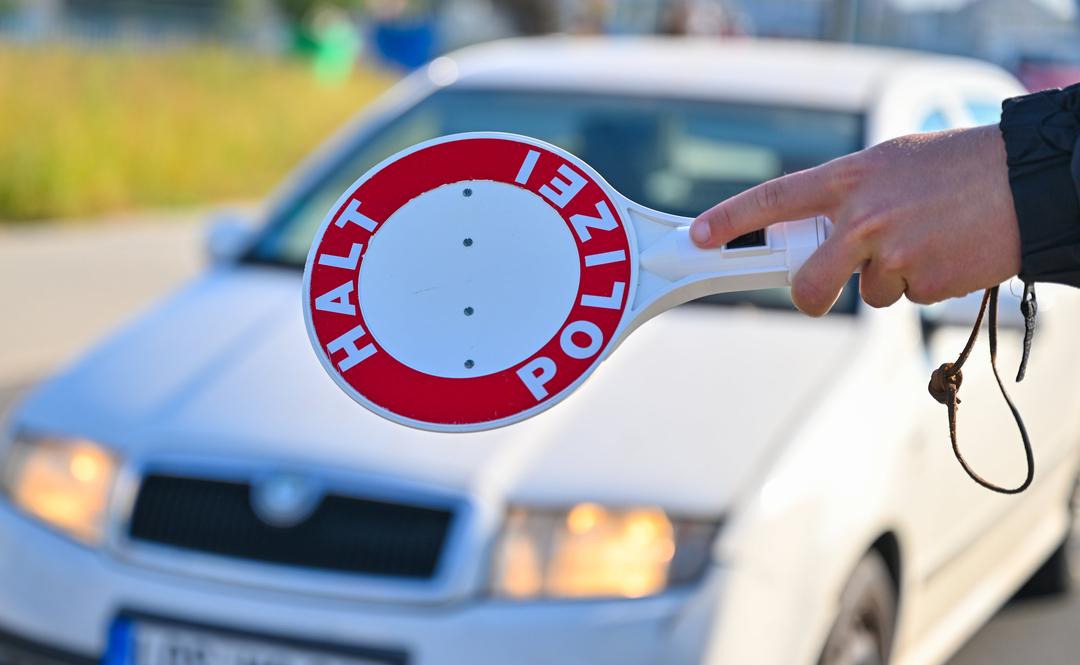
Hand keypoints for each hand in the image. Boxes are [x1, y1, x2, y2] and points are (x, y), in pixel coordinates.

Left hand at [689, 125, 1021, 315]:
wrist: (1026, 181)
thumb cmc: (959, 166)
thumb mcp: (891, 163)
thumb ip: (849, 194)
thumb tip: (815, 226)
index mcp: (850, 179)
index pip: (773, 199)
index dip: (729, 219)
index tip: (699, 236)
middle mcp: (862, 218)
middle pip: (810, 282)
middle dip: (809, 296)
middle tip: (817, 293)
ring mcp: (891, 254)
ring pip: (867, 292)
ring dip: (888, 279)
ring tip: (924, 242)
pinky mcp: (922, 282)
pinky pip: (906, 296)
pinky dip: (922, 283)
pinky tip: (945, 253)